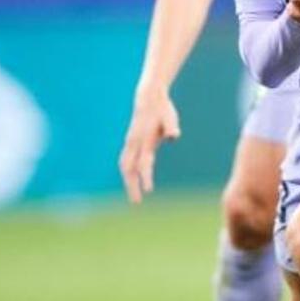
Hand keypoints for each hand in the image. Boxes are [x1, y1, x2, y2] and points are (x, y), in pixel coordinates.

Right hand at [119, 86, 181, 203]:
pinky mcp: (130, 142)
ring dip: (128, 182)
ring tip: (134, 197)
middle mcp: (134, 143)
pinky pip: (125, 161)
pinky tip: (132, 182)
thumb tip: (174, 135)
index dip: (146, 177)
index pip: (144, 163)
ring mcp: (130, 143)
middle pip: (129, 168)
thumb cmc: (163, 109)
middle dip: (132, 186)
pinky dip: (127, 174)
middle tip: (137, 203)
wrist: (149, 98)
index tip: (149, 191)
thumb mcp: (170, 117)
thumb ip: (171, 127)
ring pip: (125, 166)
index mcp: (144, 140)